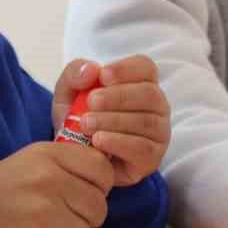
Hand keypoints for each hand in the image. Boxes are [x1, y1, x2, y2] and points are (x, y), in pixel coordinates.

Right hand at [0, 142, 114, 227]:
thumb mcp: (28, 162)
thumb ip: (65, 166)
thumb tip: (104, 180)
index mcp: (50, 155)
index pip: (102, 170)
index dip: (96, 188)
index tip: (78, 197)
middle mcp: (51, 180)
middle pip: (98, 209)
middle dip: (81, 221)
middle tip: (54, 222)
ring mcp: (45, 212)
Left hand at [54, 56, 170, 186]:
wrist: (74, 159)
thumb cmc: (79, 119)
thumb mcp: (68, 93)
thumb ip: (75, 74)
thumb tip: (92, 69)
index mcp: (141, 83)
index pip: (146, 67)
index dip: (127, 69)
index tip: (103, 76)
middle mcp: (156, 106)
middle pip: (149, 93)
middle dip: (118, 96)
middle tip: (91, 102)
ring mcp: (158, 133)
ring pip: (146, 121)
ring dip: (113, 120)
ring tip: (86, 124)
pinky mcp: (152, 158)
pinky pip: (142, 148)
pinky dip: (118, 142)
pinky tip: (98, 140)